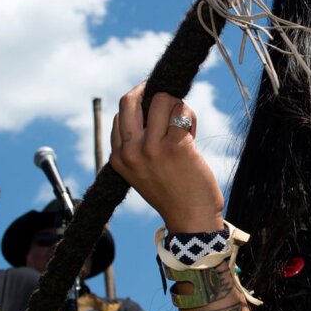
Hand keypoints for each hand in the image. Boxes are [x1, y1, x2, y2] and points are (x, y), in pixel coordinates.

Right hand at [109, 82, 224, 231]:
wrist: (190, 219)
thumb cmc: (172, 192)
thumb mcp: (142, 170)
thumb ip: (139, 144)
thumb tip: (151, 104)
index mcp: (118, 157)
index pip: (120, 114)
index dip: (139, 105)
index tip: (154, 109)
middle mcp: (130, 151)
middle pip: (130, 99)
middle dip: (150, 91)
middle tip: (166, 97)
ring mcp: (152, 148)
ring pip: (161, 98)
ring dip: (175, 104)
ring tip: (182, 123)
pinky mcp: (176, 146)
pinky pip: (182, 111)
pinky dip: (189, 115)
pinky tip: (192, 133)